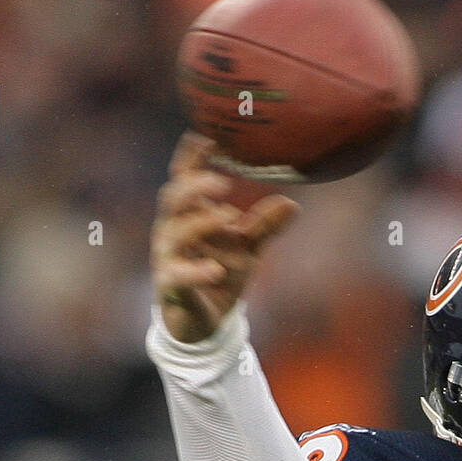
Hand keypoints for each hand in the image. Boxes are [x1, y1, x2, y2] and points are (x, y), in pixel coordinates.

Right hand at [151, 132, 299, 342]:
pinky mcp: (171, 287)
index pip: (183, 179)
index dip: (190, 159)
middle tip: (221, 181)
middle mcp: (172, 232)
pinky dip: (196, 272)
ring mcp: (168, 258)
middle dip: (193, 187)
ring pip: (175, 234)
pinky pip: (178, 276)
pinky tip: (216, 269)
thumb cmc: (220, 276)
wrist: (205, 322)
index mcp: (188, 216)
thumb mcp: (247, 250)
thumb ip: (265, 226)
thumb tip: (293, 203)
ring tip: (228, 217)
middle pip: (173, 199)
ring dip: (200, 223)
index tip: (207, 138)